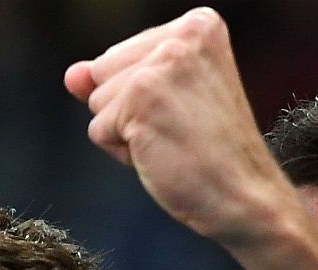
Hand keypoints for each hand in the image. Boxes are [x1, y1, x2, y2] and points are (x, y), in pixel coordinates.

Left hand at [65, 7, 289, 248]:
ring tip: (172, 142)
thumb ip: (115, 79)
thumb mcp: (165, 103)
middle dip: (127, 112)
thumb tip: (72, 74)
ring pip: (97, 101)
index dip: (141, 97)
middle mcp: (183, 35)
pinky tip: (162, 154)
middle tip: (179, 131)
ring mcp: (161, 65)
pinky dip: (123, 153)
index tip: (187, 114)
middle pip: (103, 72)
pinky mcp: (141, 97)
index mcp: (198, 25)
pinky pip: (98, 129)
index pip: (121, 56)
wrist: (244, 196)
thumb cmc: (210, 154)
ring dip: (125, 133)